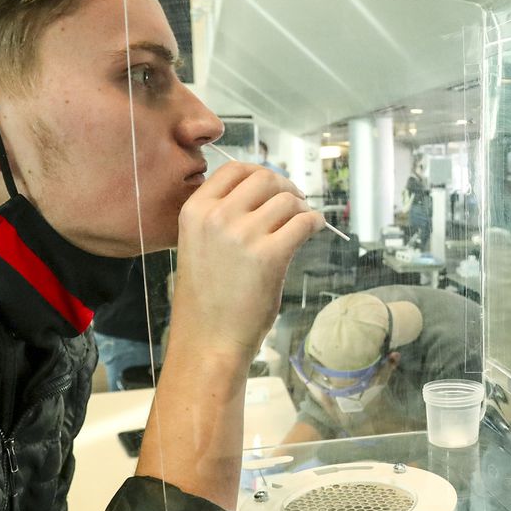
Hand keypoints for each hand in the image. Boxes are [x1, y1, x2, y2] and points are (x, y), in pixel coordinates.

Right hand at [169, 161, 322, 361]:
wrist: (208, 340)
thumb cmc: (206, 299)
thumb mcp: (200, 245)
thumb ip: (224, 216)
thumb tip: (267, 193)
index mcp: (195, 211)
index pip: (234, 169)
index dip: (260, 173)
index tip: (273, 186)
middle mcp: (217, 217)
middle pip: (265, 179)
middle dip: (285, 187)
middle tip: (295, 203)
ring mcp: (244, 235)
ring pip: (288, 200)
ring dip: (302, 208)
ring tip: (303, 222)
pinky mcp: (271, 256)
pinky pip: (304, 222)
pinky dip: (315, 223)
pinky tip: (314, 230)